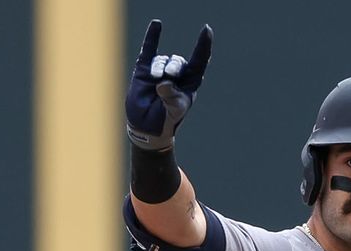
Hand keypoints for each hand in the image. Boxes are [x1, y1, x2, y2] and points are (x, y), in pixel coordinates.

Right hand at [127, 19, 212, 150]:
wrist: (147, 125)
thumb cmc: (166, 119)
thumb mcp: (174, 110)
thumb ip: (172, 97)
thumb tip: (163, 82)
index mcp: (190, 82)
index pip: (200, 60)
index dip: (203, 45)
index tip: (206, 30)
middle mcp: (177, 74)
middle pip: (179, 61)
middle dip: (173, 66)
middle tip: (167, 76)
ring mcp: (160, 70)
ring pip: (162, 60)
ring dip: (159, 67)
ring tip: (155, 78)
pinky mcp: (144, 69)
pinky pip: (149, 49)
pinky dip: (152, 37)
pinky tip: (157, 24)